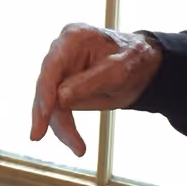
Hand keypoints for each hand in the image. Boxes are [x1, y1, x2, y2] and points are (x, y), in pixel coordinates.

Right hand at [29, 24, 162, 156]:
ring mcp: (60, 68)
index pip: (51, 67)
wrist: (143, 66)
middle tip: (59, 140)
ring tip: (78, 147)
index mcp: (73, 38)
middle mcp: (60, 50)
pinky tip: (74, 142)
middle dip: (52, 117)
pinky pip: (57, 107)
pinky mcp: (62, 84)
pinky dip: (64, 125)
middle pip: (46, 87)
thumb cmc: (133, 61)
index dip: (45, 93)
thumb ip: (89, 83)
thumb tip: (59, 98)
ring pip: (49, 102)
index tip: (43, 115)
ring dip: (61, 126)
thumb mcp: (118, 72)